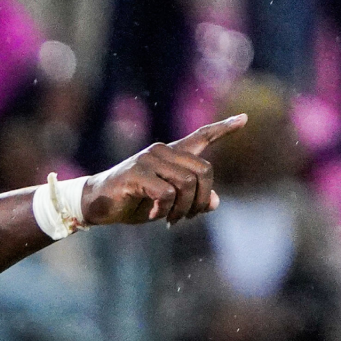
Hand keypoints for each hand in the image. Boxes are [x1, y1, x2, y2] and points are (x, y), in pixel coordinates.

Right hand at [83, 114, 245, 225]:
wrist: (95, 204)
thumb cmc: (132, 202)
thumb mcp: (168, 203)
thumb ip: (192, 199)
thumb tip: (214, 202)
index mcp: (170, 154)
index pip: (201, 136)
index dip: (224, 128)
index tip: (245, 119)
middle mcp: (161, 151)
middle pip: (203, 171)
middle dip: (201, 199)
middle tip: (188, 217)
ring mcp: (148, 160)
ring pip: (187, 183)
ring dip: (184, 208)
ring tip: (171, 220)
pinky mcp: (136, 173)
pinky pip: (166, 193)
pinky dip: (165, 210)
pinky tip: (155, 215)